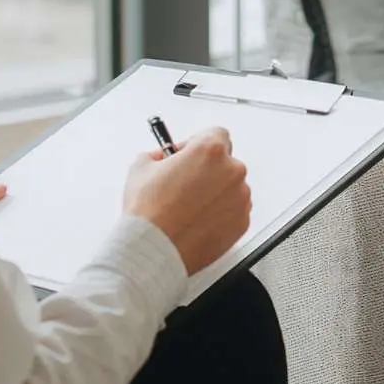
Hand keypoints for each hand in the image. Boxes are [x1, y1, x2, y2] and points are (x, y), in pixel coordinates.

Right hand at [122, 127, 251, 275]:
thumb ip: (158, 155)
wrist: (154, 250)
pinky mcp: (242, 222)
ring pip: (230, 187)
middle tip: (184, 184)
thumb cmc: (149, 212)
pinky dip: (220, 213)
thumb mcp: (141, 167)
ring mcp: (240, 198)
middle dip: (206, 170)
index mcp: (210, 150)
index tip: (188, 155)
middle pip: (224, 161)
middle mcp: (231, 171)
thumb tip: (161, 158)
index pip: (216, 134)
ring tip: (188, 207)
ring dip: (214, 192)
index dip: (198, 144)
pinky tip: (197, 220)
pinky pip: (234, 210)